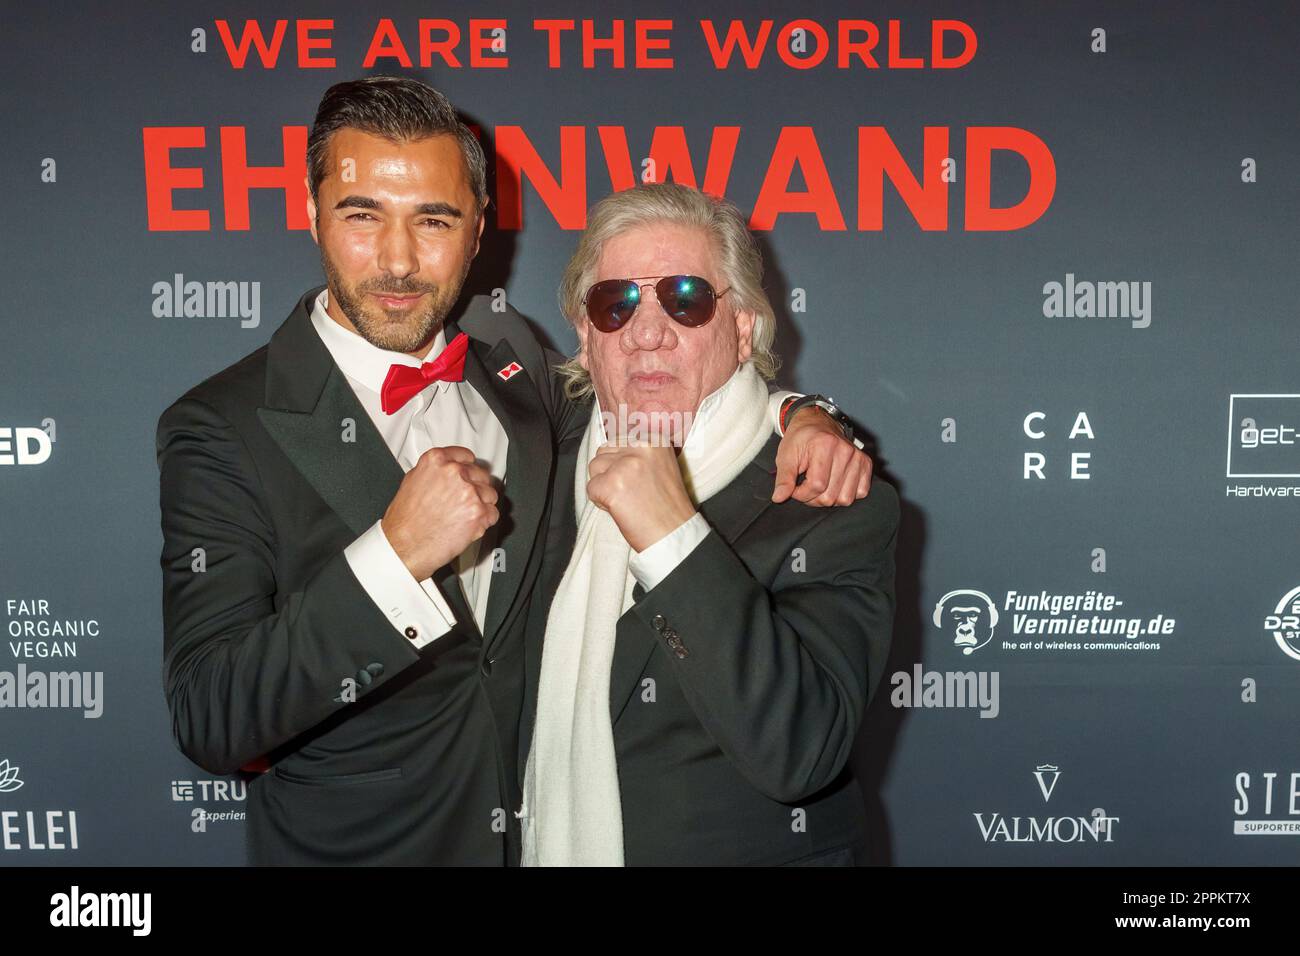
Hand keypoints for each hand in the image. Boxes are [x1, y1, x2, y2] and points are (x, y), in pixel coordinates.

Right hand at [381, 446, 498, 580]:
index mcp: (436, 461)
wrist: (404, 546)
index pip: (466, 456)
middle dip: (475, 488)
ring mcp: (469, 492)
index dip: (468, 467)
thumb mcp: (412, 482)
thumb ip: (434, 472)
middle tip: (463, 501)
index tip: (469, 473)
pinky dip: (484, 521)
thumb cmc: (405, 520)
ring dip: (482, 505)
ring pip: (490, 494)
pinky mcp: (479, 513)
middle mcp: (454, 473)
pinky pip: (493, 514)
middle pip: (481, 475)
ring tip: (463, 516)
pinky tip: (468, 525)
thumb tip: (447, 470)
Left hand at [586, 442, 696, 551]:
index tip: (633, 479)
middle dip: (609, 472)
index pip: (619, 440)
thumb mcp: (662, 467)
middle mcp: (640, 447)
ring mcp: (624, 465)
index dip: (620, 463)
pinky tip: (620, 509)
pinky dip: (600, 502)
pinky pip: (590, 488)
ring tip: (625, 500)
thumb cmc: (669, 507)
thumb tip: (614, 451)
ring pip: (594, 467)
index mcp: (654, 440)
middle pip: (604, 452)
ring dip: (603, 485)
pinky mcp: (610, 484)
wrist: (674, 534)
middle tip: (629, 492)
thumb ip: (640, 455)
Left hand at [773, 407, 871, 505]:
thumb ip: (784, 478)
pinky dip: (847, 493)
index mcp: (824, 445)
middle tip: (805, 486)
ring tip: (820, 486)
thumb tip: (779, 497)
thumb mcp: (786, 455)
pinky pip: (861, 492)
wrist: (817, 422)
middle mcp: (845, 451)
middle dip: (813, 498)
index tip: (794, 488)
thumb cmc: (801, 438)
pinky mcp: (866, 463)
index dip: (801, 494)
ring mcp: (858, 457)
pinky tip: (835, 484)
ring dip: (830, 498)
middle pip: (830, 496)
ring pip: (846, 499)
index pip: (816, 486)